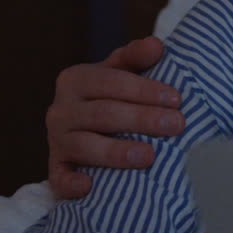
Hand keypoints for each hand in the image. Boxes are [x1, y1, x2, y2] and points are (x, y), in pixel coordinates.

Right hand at [46, 36, 184, 198]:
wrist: (86, 123)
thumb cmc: (112, 93)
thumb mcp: (122, 70)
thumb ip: (137, 56)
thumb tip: (156, 45)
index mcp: (76, 79)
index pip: (111, 82)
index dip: (145, 90)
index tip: (176, 98)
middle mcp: (61, 108)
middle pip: (104, 113)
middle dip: (143, 119)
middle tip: (176, 126)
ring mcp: (56, 139)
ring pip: (85, 145)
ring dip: (117, 152)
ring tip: (149, 156)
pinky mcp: (56, 167)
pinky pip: (58, 177)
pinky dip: (71, 183)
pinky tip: (89, 187)